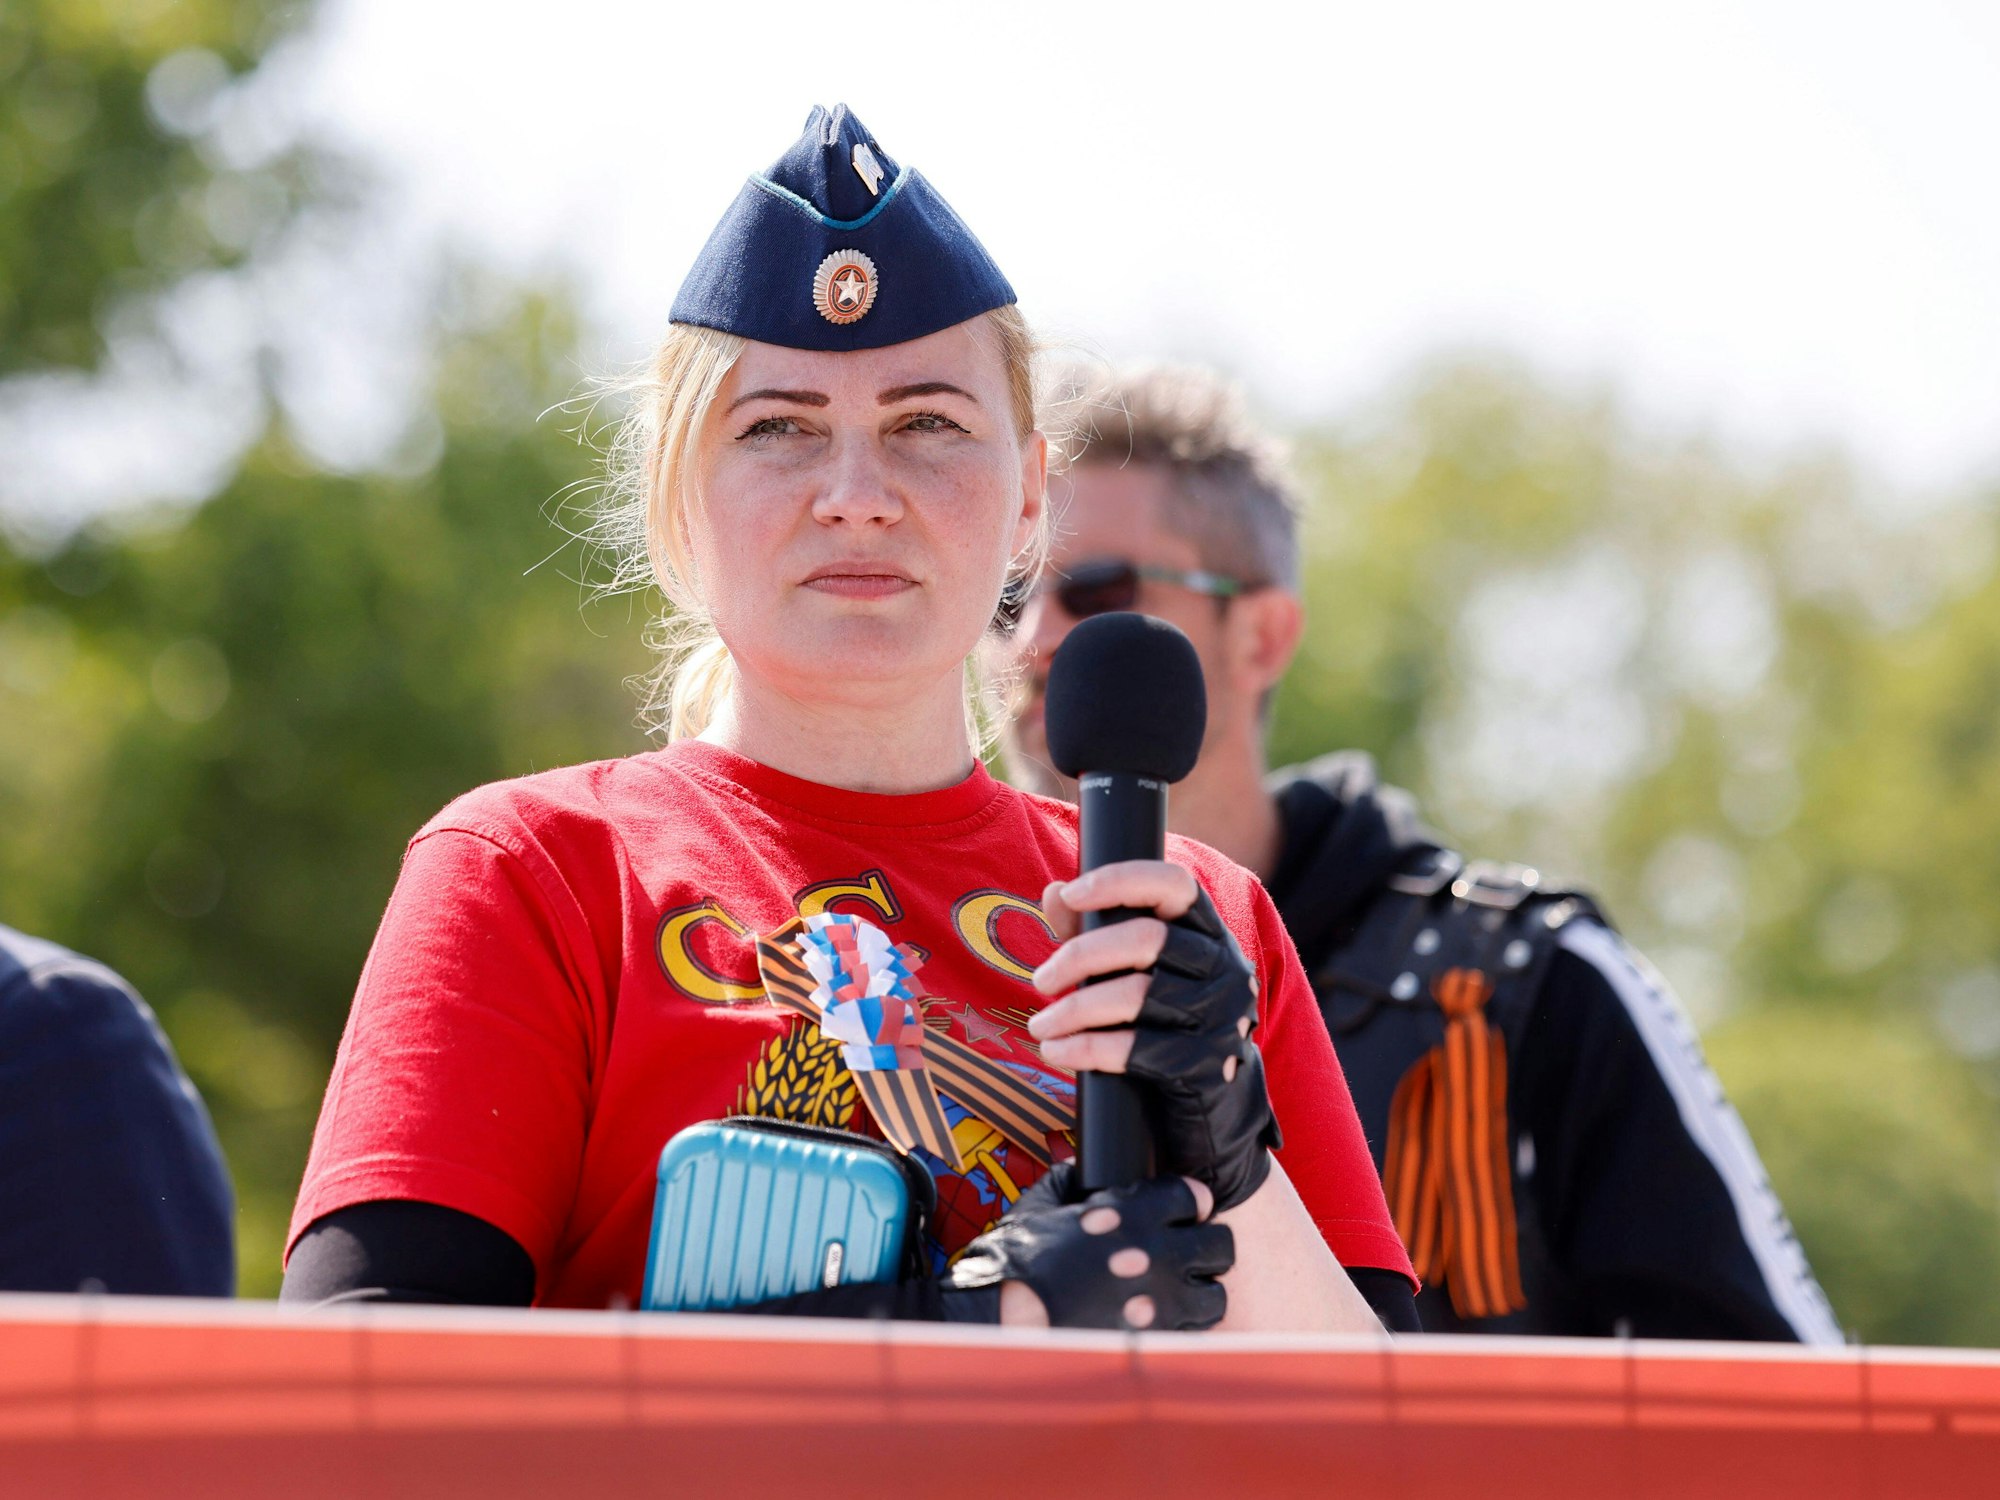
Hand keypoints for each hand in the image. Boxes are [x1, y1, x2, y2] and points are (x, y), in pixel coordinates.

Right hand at [950, 1163, 1230, 1329]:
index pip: (1194, 1195)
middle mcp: (1158, 1254)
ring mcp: (1162, 1301)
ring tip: (1180, 1290)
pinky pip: (1193, 1333)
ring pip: (1215, 1294)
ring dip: (1201, 1289)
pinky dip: (1184, 1326)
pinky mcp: (1155, 1341)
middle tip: (1189, 1250)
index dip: (1191, 1200)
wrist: (1009, 1319)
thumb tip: (1078, 1171)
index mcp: (1133, 1212)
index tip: (1186, 1208)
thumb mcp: (1040, 1205)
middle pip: (1220, 1244)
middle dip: (1207, 1244)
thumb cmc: (1020, 1261)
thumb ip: (1067, 1182)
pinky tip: (1164, 1320)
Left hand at [1029, 861, 1279, 1210]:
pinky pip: (1134, 1049)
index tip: (1072, 894)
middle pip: (1145, 938)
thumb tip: (1055, 892)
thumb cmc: (1166, 1024)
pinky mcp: (1206, 1066)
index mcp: (1208, 933)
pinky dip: (1084, 1049)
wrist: (1214, 1111)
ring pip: (1135, 994)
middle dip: (1078, 956)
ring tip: (1040, 1026)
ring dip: (1073, 1010)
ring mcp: (1221, 1018)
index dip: (1120, 880)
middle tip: (1040, 981)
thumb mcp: (1133, 971)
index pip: (1173, 885)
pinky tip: (1058, 1052)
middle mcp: (1224, 968)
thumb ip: (1095, 931)